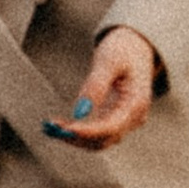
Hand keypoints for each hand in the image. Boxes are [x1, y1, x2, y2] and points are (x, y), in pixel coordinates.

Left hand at [43, 27, 159, 151]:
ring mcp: (126, 121)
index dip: (88, 131)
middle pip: (104, 139)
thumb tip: (80, 111)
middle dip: (78, 137)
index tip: (67, 129)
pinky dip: (79, 132)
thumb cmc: (123, 49)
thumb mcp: (109, 61)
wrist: (136, 47)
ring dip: (76, 137)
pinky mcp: (116, 120)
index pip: (112, 127)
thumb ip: (96, 85)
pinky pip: (97, 133)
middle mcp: (134, 117)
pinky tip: (60, 125)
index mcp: (137, 103)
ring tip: (51, 127)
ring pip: (99, 141)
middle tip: (52, 128)